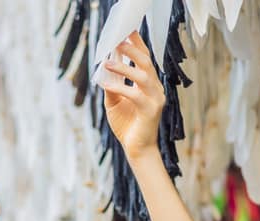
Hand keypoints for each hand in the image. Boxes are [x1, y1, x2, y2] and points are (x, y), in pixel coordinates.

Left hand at [100, 30, 164, 155]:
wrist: (137, 149)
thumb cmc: (127, 125)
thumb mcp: (114, 103)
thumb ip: (112, 87)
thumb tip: (104, 70)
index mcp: (149, 84)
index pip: (145, 59)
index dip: (137, 44)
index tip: (127, 31)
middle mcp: (155, 88)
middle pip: (146, 62)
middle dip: (132, 50)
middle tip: (117, 41)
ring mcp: (156, 98)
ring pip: (143, 76)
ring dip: (125, 67)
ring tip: (108, 62)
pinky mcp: (151, 110)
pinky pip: (135, 95)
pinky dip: (120, 88)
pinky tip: (106, 85)